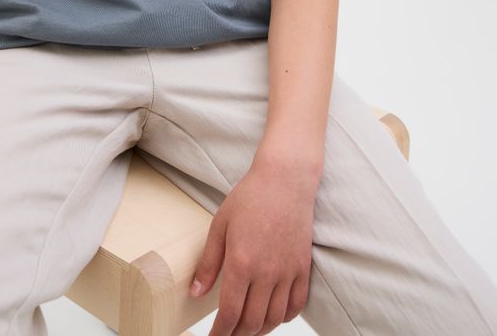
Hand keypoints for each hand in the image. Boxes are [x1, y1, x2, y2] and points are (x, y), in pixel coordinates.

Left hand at [189, 156, 317, 334]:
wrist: (285, 180)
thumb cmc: (250, 197)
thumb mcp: (220, 225)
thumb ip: (209, 262)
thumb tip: (196, 292)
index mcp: (242, 262)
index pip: (230, 313)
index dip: (221, 332)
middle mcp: (267, 272)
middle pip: (253, 322)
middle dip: (238, 335)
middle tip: (228, 334)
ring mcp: (288, 271)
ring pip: (274, 318)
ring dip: (260, 330)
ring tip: (247, 329)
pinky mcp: (303, 267)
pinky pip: (296, 304)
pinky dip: (284, 317)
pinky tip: (273, 315)